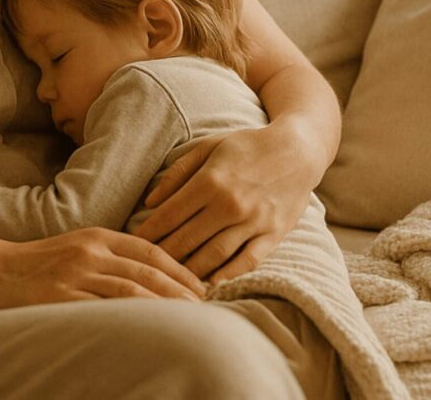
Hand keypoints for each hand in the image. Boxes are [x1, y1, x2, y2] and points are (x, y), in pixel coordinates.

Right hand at [0, 227, 205, 307]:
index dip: (180, 269)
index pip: (150, 250)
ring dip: (164, 306)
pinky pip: (103, 309)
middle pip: (148, 271)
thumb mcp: (79, 248)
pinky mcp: (61, 298)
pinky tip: (148, 329)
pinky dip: (130, 319)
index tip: (203, 287)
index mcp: (98, 236)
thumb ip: (112, 256)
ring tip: (187, 320)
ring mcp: (75, 275)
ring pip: (131, 291)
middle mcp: (91, 251)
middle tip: (207, 308)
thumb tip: (153, 275)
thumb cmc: (40, 263)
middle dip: (181, 290)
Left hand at [131, 121, 316, 282]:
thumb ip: (178, 173)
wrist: (298, 150)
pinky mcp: (273, 234)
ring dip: (190, 270)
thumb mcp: (209, 147)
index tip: (132, 244)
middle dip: (163, 255)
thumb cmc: (247, 146)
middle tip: (145, 266)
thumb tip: (149, 201)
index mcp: (211, 181)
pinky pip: (248, 261)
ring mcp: (254, 221)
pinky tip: (211, 283)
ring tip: (171, 280)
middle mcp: (231, 204)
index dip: (148, 232)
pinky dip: (228, 274)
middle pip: (188, 239)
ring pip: (214, 254)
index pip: (170, 215)